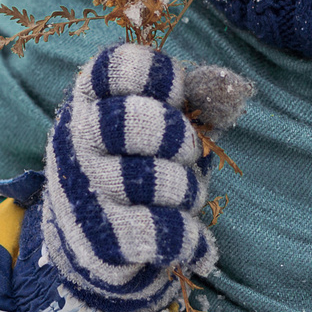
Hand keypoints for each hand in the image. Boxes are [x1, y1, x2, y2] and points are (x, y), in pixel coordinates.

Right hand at [37, 45, 251, 311]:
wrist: (89, 243)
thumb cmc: (133, 168)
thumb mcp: (156, 126)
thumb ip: (190, 102)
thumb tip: (234, 90)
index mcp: (90, 100)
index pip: (119, 67)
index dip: (160, 76)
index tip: (175, 96)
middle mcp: (78, 138)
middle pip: (144, 123)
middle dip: (181, 141)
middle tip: (182, 155)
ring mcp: (86, 190)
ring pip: (160, 182)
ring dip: (187, 192)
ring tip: (180, 198)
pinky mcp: (99, 240)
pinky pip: (163, 232)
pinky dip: (189, 239)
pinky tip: (196, 244)